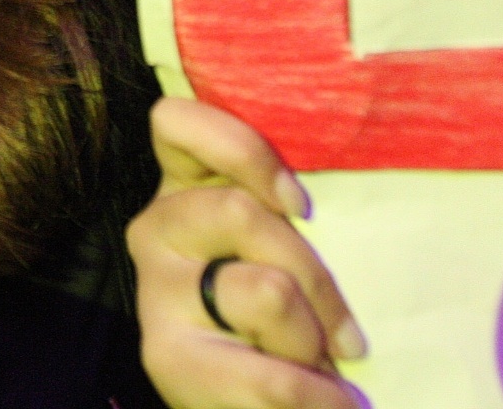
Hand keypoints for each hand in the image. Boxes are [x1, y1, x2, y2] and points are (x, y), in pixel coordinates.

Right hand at [128, 98, 364, 408]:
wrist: (250, 396)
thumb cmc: (282, 310)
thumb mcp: (283, 244)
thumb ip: (283, 211)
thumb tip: (318, 203)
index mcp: (184, 184)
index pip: (174, 122)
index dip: (241, 151)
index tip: (300, 204)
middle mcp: (157, 228)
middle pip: (240, 211)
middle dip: (313, 275)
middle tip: (346, 332)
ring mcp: (156, 291)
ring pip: (265, 289)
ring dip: (312, 337)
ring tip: (321, 364)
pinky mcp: (165, 356)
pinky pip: (267, 373)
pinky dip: (318, 395)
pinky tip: (338, 403)